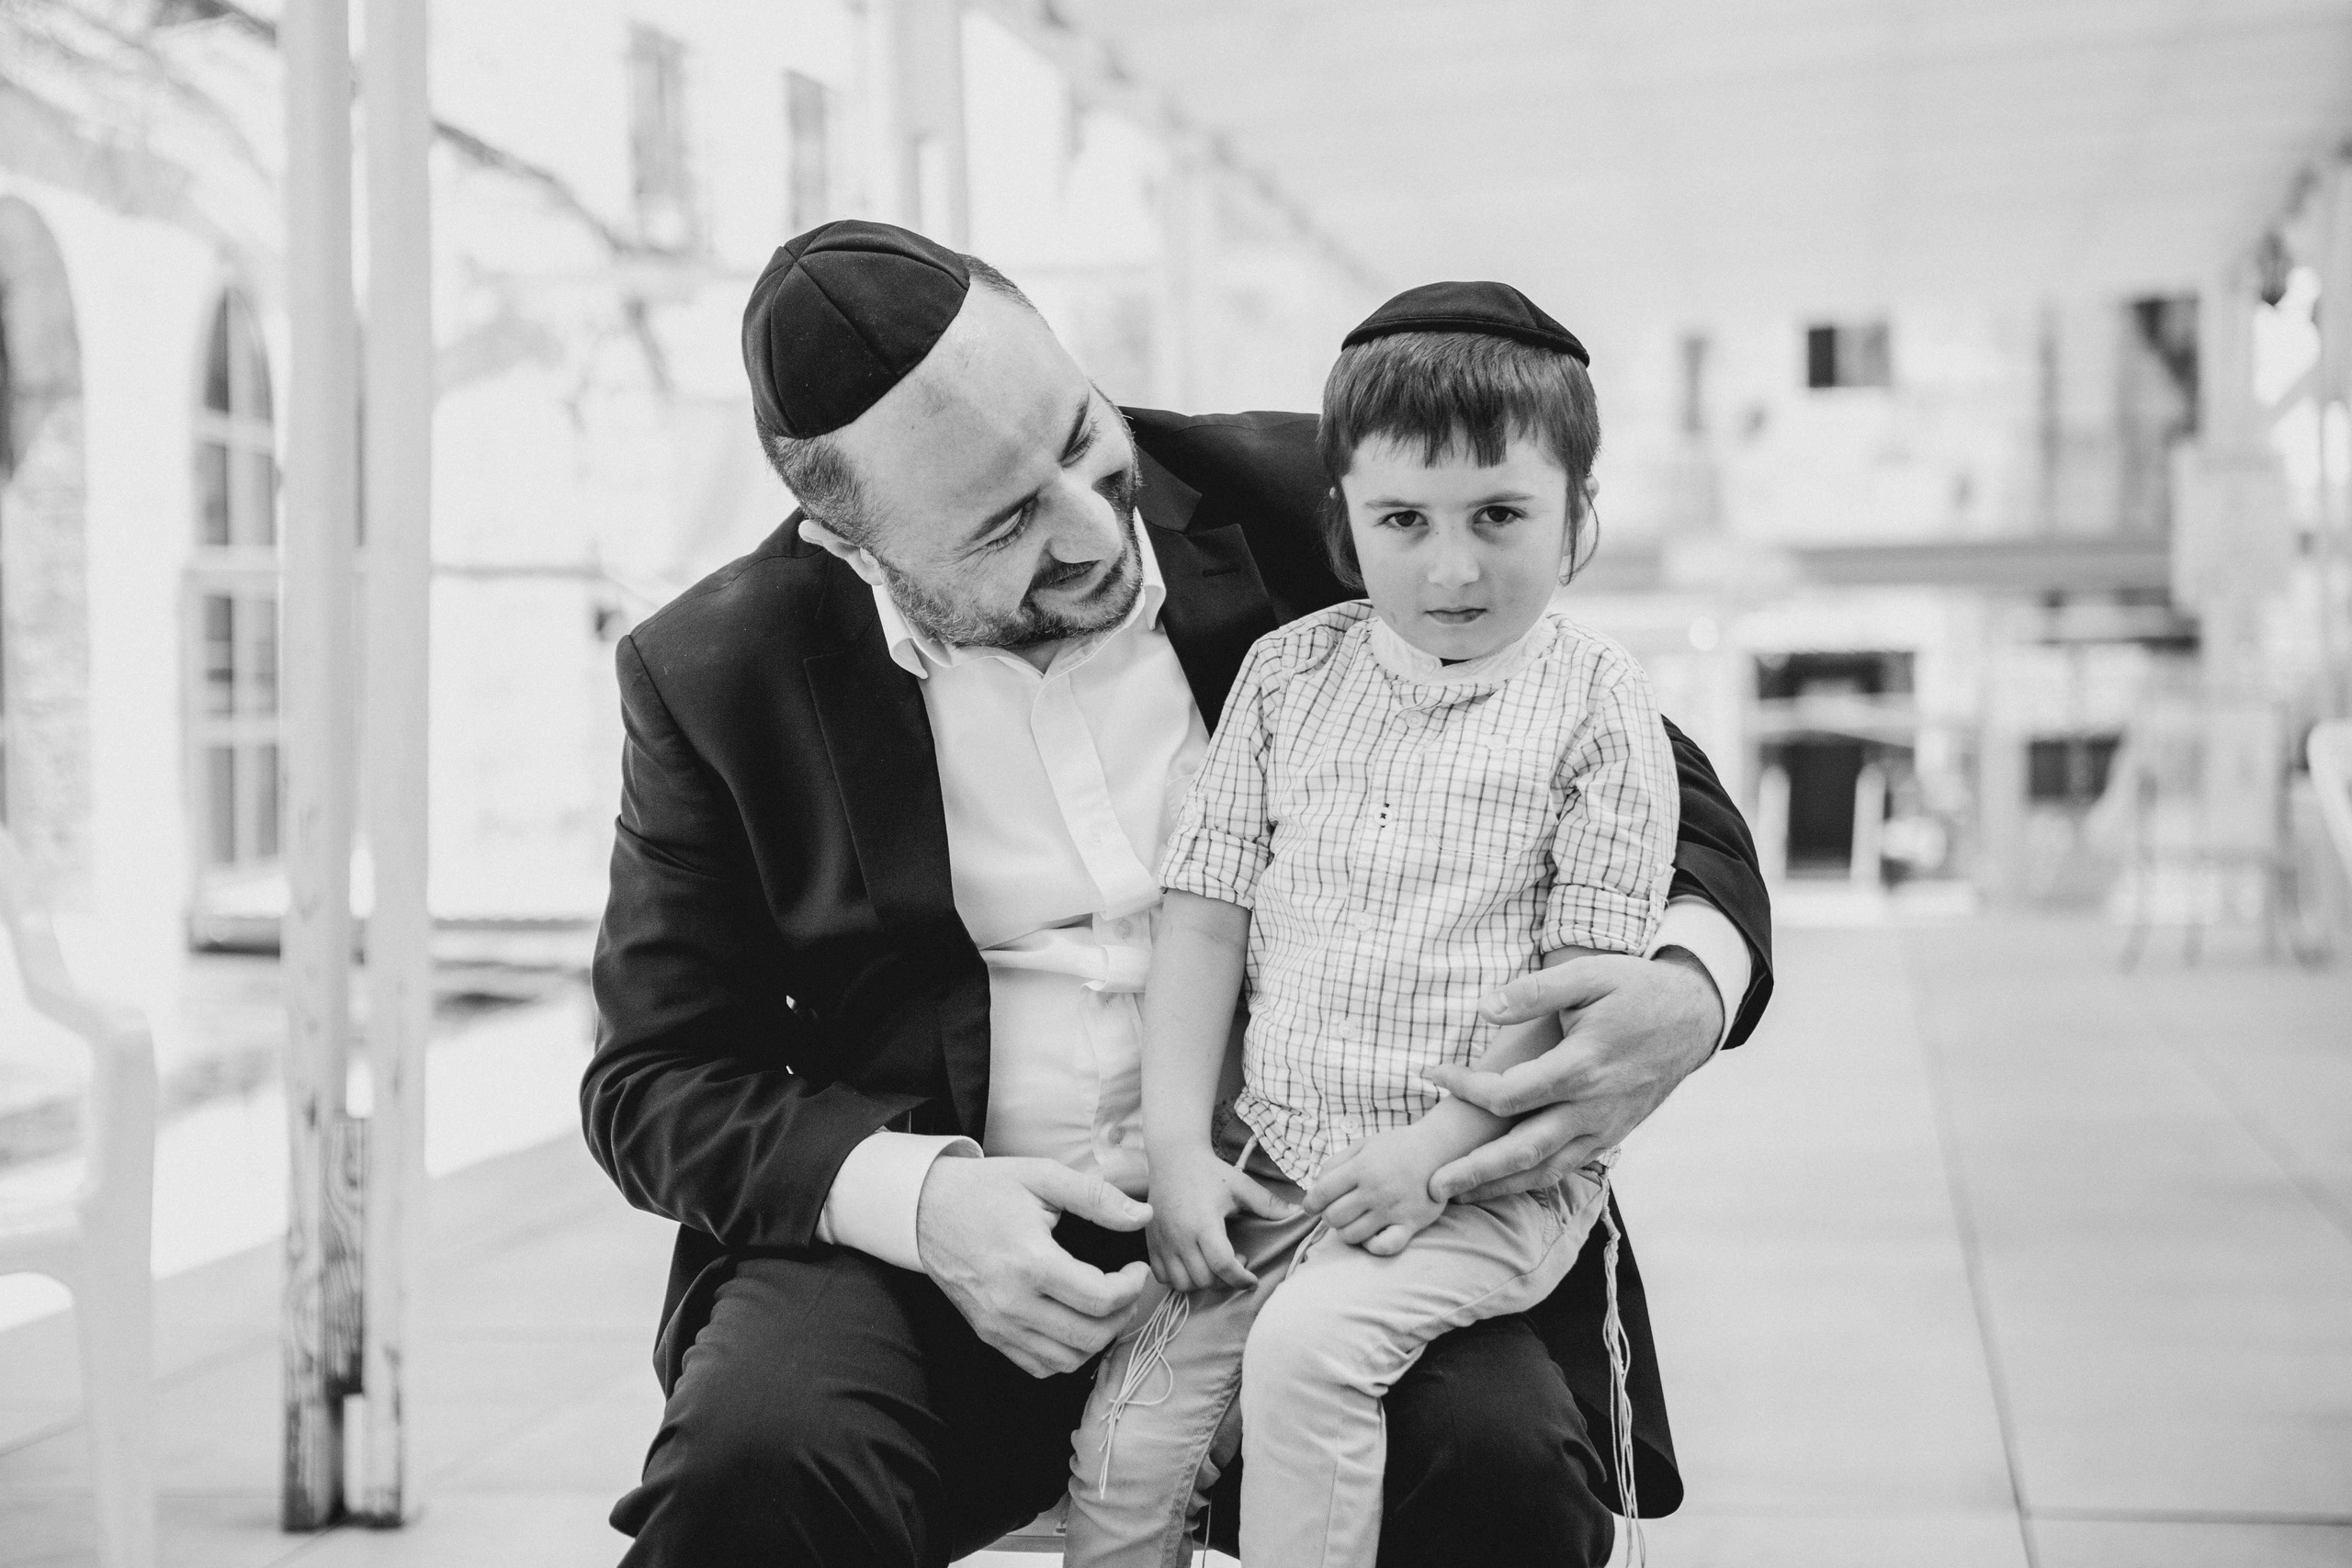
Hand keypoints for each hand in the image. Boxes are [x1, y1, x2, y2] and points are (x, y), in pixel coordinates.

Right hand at [914, 1155, 1154, 1378]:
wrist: (925, 1209)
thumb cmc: (986, 1189)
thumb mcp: (1042, 1176)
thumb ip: (1097, 1197)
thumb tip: (1143, 1216)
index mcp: (1030, 1262)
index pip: (1101, 1299)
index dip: (1133, 1287)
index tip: (1136, 1269)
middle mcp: (1012, 1303)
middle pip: (1091, 1336)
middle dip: (1123, 1314)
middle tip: (1126, 1289)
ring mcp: (998, 1324)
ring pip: (1068, 1360)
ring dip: (1098, 1338)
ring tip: (1104, 1306)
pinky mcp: (989, 1335)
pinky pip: (1040, 1366)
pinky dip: (1067, 1354)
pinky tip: (1074, 1322)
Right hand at [1146, 1144, 1297, 1293]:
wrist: (1172, 1158)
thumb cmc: (1208, 1171)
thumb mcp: (1240, 1184)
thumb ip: (1268, 1203)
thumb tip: (1298, 1212)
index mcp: (1203, 1223)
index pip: (1222, 1265)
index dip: (1241, 1278)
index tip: (1253, 1279)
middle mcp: (1179, 1236)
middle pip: (1204, 1279)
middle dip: (1225, 1279)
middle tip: (1236, 1261)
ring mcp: (1162, 1242)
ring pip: (1183, 1284)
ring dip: (1202, 1282)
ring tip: (1214, 1264)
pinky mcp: (1151, 1243)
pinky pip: (1163, 1276)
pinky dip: (1179, 1278)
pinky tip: (1193, 1263)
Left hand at [1302, 1123, 1446, 1255]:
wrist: (1436, 1149)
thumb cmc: (1395, 1148)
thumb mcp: (1362, 1145)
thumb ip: (1335, 1164)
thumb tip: (1315, 1188)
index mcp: (1361, 1167)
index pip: (1321, 1193)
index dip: (1310, 1203)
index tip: (1311, 1206)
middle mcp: (1375, 1190)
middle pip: (1333, 1217)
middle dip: (1329, 1216)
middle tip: (1337, 1210)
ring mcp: (1393, 1209)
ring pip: (1352, 1235)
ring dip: (1346, 1231)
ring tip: (1353, 1221)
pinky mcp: (1411, 1223)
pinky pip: (1384, 1247)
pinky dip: (1371, 1245)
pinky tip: (1371, 1235)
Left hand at [1425, 950, 1721, 1204]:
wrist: (1694, 1018)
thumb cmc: (1637, 990)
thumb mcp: (1589, 975)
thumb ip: (1534, 992)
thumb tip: (1483, 1010)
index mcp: (1581, 1067)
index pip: (1508, 1094)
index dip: (1464, 1088)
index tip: (1431, 1075)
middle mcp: (1593, 1107)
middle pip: (1524, 1151)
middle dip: (1475, 1170)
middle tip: (1432, 1185)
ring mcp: (1605, 1127)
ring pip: (1547, 1169)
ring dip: (1500, 1187)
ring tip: (1459, 1196)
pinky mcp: (1613, 1135)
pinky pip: (1568, 1167)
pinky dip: (1533, 1180)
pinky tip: (1505, 1182)